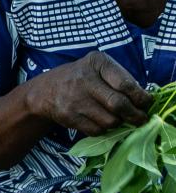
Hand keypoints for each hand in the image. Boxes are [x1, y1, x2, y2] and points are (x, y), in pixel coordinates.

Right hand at [26, 52, 151, 135]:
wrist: (45, 91)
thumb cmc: (81, 78)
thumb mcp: (99, 69)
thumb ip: (122, 80)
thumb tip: (145, 102)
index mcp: (96, 62)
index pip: (126, 84)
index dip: (141, 98)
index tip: (147, 103)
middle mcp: (84, 79)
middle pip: (119, 104)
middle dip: (135, 115)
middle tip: (140, 119)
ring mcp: (74, 99)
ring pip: (110, 121)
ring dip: (118, 123)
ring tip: (115, 117)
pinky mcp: (68, 116)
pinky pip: (97, 130)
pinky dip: (103, 129)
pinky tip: (99, 121)